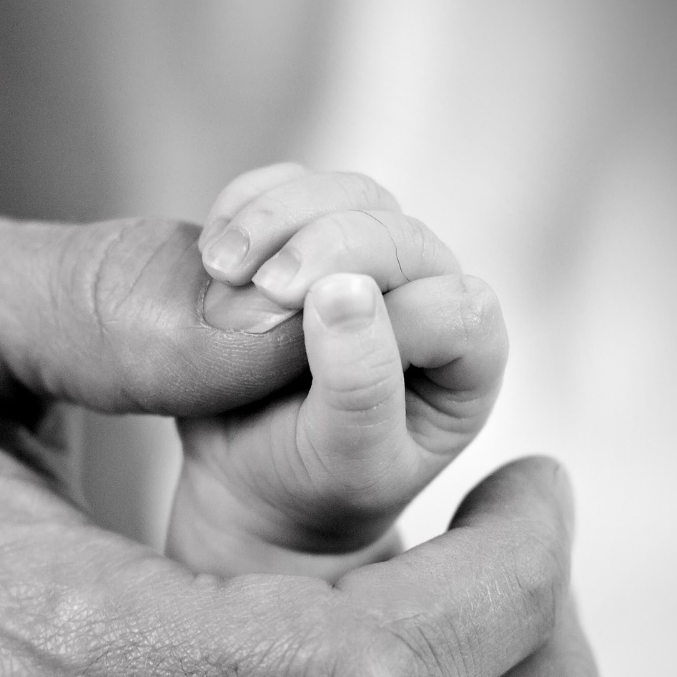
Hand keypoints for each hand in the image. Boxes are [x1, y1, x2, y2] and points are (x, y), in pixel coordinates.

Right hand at [171, 164, 506, 578]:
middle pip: (397, 231)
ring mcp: (371, 262)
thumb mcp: (349, 461)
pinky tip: (211, 251)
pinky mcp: (310, 241)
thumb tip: (343, 290)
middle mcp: (429, 297)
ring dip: (277, 214)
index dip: (383, 304)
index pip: (452, 305)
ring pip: (347, 194)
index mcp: (465, 359)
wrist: (254, 488)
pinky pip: (289, 188)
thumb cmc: (316, 486)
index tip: (298, 316)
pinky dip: (245, 204)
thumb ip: (360, 385)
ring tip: (219, 264)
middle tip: (252, 281)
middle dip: (324, 243)